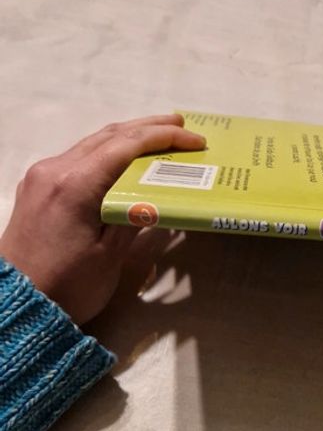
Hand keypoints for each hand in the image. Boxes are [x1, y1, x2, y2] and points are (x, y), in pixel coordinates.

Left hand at [0, 115, 205, 325]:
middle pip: (109, 136)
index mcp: (75, 184)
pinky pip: (78, 158)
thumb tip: (158, 197)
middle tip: (182, 124)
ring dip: (128, 137)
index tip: (195, 140)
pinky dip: (108, 152)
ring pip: (92, 143)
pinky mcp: (37, 188)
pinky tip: (125, 159)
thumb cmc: (68, 286)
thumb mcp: (111, 255)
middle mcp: (55, 170)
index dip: (164, 137)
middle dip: (148, 128)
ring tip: (159, 133)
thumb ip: (136, 217)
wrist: (19, 306)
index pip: (126, 145)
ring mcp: (42, 177)